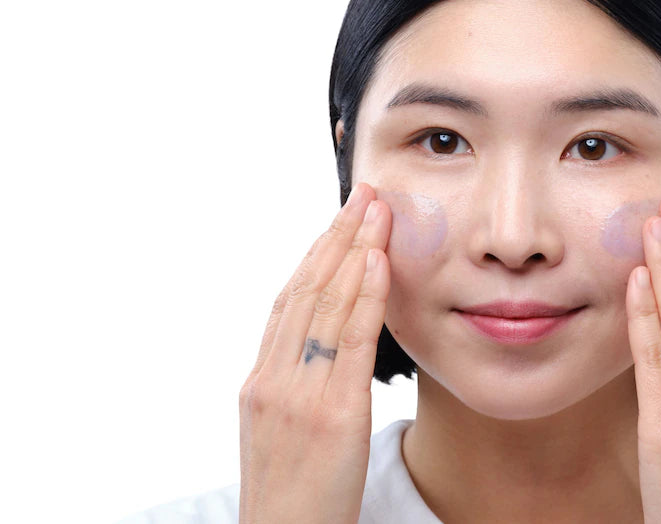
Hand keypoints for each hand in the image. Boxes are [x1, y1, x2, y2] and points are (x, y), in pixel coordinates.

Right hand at [238, 182, 391, 523]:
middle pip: (307, 288)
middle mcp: (274, 376)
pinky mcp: (332, 414)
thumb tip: (318, 337)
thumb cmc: (289, 489)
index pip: (290, 298)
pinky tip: (377, 262)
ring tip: (375, 210)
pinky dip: (364, 297)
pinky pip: (351, 343)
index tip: (339, 218)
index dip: (316, 252)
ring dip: (353, 251)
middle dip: (336, 235)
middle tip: (361, 194)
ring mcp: (299, 393)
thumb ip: (292, 377)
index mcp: (261, 378)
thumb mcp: (276, 425)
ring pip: (326, 304)